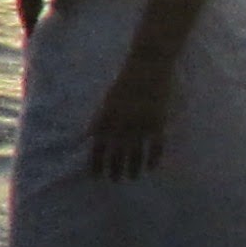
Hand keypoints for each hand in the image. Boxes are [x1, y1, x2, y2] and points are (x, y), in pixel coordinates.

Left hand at [90, 55, 172, 180]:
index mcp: (107, 118)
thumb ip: (98, 120)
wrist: (148, 66)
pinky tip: (151, 168)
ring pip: (136, 154)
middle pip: (116, 154)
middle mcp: (122, 124)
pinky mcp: (158, 122)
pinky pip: (156, 147)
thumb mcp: (106, 100)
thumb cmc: (126, 82)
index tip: (96, 176)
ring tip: (132, 177)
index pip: (98, 147)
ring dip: (133, 168)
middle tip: (115, 180)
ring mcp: (140, 124)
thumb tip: (87, 136)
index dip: (96, 164)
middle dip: (114, 170)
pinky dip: (153, 159)